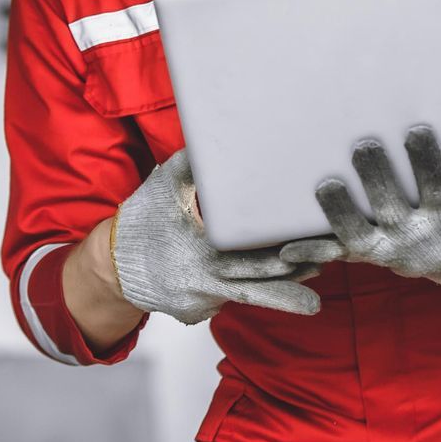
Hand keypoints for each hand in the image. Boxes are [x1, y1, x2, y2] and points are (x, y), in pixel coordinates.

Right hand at [112, 150, 338, 324]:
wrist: (111, 265)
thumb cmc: (141, 219)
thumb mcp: (164, 184)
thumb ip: (194, 162)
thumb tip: (219, 130)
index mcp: (197, 250)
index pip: (246, 258)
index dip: (280, 258)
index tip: (311, 253)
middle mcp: (201, 281)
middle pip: (256, 286)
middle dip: (294, 280)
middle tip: (329, 264)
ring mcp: (200, 301)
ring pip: (248, 297)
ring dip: (282, 293)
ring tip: (315, 296)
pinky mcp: (197, 311)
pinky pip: (228, 298)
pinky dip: (250, 292)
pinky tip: (277, 286)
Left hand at [280, 125, 440, 291]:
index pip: (438, 191)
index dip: (427, 163)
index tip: (415, 130)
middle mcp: (414, 239)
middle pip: (391, 209)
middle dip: (377, 179)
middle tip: (364, 145)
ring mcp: (385, 247)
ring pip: (358, 234)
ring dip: (339, 212)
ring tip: (326, 184)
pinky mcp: (365, 250)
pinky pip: (337, 253)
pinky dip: (313, 251)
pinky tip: (285, 245)